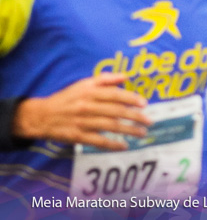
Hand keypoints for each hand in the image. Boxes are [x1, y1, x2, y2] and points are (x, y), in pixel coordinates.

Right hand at [12, 73, 150, 149]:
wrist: (41, 116)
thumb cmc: (67, 98)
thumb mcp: (83, 84)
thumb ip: (105, 79)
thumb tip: (126, 77)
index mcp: (89, 92)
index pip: (114, 94)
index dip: (131, 98)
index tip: (144, 103)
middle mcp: (86, 106)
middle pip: (115, 111)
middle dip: (135, 116)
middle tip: (149, 121)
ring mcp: (82, 122)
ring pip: (109, 126)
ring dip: (128, 130)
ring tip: (142, 133)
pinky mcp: (77, 136)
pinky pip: (98, 141)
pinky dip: (112, 144)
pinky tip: (124, 146)